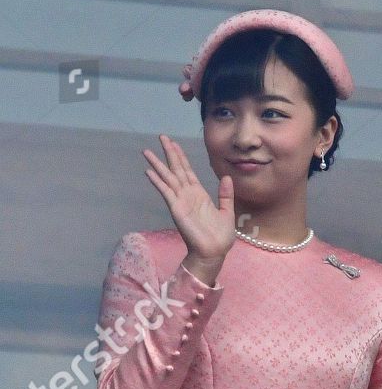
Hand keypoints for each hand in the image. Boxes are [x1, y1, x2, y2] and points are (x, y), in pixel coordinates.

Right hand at [143, 135, 235, 278]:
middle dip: (169, 153)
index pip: (188, 171)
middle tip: (161, 137)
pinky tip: (149, 172)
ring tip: (146, 151)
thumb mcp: (227, 211)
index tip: (174, 143)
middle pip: (176, 169)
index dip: (181, 157)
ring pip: (168, 178)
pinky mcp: (177, 209)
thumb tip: (227, 177)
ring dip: (157, 165)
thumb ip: (226, 195)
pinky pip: (166, 193)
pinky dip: (158, 182)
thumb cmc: (220, 236)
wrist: (214, 252)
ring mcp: (181, 201)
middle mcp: (188, 195)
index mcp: (199, 194)